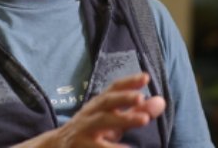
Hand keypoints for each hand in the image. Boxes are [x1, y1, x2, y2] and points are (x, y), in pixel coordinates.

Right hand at [13, 72, 165, 147]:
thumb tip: (161, 101)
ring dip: (122, 119)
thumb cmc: (93, 131)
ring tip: (144, 120)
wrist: (56, 147)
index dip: (128, 82)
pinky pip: (96, 147)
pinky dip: (112, 147)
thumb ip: (137, 111)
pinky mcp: (79, 146)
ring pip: (102, 122)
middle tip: (141, 97)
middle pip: (106, 102)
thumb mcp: (113, 121)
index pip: (113, 89)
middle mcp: (90, 114)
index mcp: (98, 105)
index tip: (146, 77)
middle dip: (123, 98)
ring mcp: (83, 131)